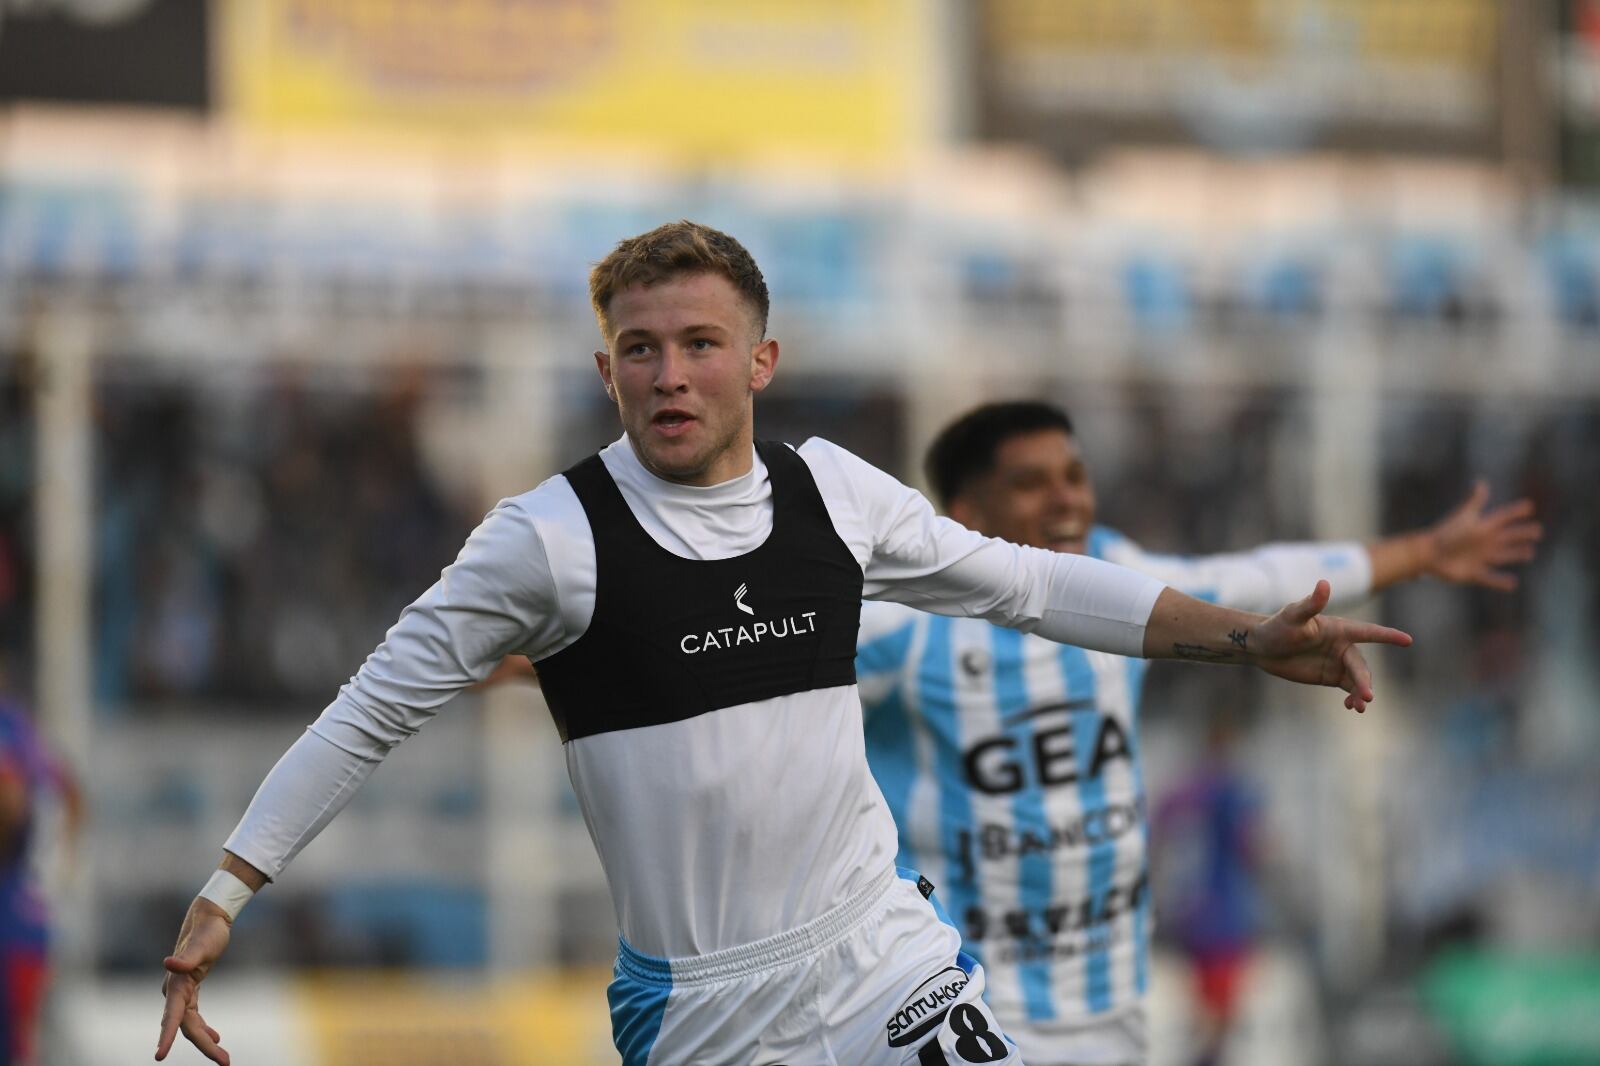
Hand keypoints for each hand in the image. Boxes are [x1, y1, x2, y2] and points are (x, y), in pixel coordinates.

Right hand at [156, 898, 232, 1063]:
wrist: (208, 918)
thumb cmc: (208, 930)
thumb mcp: (203, 944)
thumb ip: (187, 957)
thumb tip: (169, 963)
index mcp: (176, 985)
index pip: (172, 1016)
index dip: (167, 1036)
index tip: (160, 1056)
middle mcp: (174, 991)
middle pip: (186, 1026)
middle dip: (203, 1046)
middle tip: (225, 1062)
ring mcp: (181, 992)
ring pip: (189, 1024)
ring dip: (204, 1041)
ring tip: (223, 1058)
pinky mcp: (190, 990)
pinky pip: (193, 1016)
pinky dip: (203, 1028)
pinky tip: (216, 1037)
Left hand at [1250, 581, 1412, 712]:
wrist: (1262, 647)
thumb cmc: (1278, 626)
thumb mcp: (1293, 616)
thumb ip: (1311, 603)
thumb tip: (1324, 583)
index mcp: (1340, 629)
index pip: (1368, 632)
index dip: (1388, 636)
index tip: (1408, 640)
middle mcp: (1343, 645)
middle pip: (1361, 665)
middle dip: (1365, 681)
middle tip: (1367, 697)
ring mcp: (1338, 662)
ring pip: (1358, 679)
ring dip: (1362, 693)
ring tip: (1359, 707)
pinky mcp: (1331, 676)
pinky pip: (1350, 689)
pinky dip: (1354, 698)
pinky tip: (1351, 707)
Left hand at [1427, 481, 1542, 590]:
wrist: (1428, 554)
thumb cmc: (1447, 533)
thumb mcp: (1464, 516)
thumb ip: (1474, 500)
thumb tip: (1482, 482)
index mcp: (1483, 527)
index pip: (1503, 517)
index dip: (1515, 512)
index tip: (1529, 506)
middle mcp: (1483, 542)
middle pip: (1508, 537)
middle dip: (1522, 534)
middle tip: (1537, 531)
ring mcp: (1479, 558)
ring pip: (1503, 556)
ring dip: (1516, 554)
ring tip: (1530, 552)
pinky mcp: (1473, 573)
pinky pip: (1490, 578)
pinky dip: (1500, 582)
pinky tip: (1513, 583)